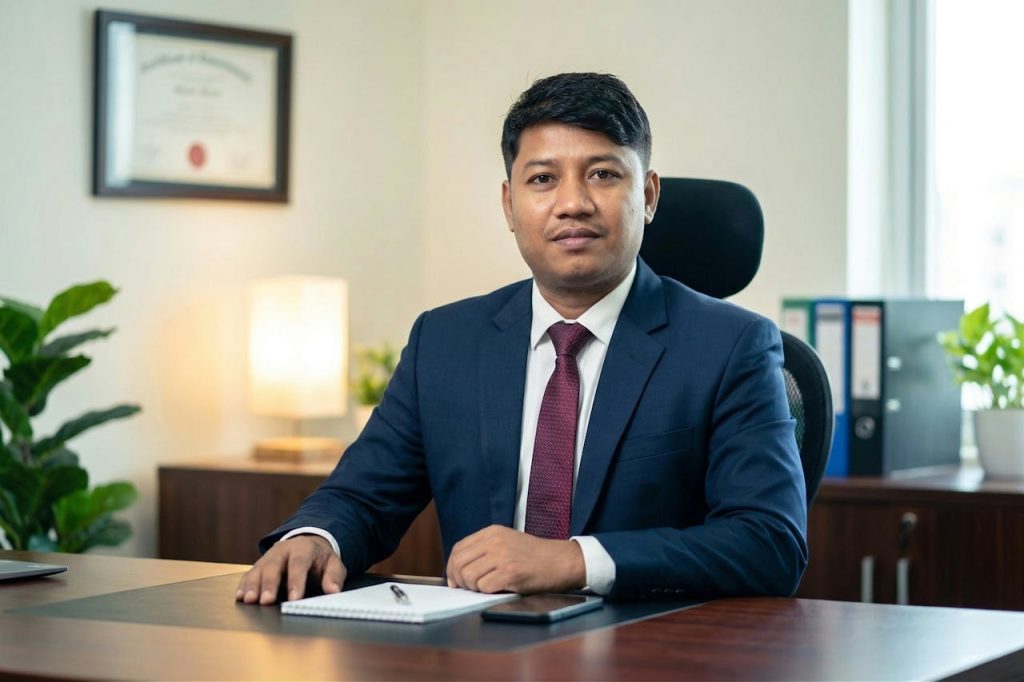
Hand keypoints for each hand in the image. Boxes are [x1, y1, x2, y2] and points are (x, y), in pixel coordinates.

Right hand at [235, 534, 346, 604]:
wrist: (306, 543)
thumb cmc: (319, 558)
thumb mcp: (333, 563)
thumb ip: (334, 576)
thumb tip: (333, 591)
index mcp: (303, 549)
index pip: (299, 564)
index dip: (296, 581)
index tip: (295, 599)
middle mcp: (283, 551)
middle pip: (274, 566)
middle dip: (269, 584)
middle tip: (267, 601)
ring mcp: (269, 557)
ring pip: (258, 569)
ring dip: (252, 585)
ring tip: (249, 600)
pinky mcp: (259, 565)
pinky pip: (249, 574)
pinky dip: (244, 585)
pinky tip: (240, 596)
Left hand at [446, 525, 585, 593]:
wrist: (562, 561)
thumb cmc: (536, 556)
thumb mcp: (508, 542)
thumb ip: (485, 550)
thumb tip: (460, 570)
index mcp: (492, 532)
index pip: (458, 548)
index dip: (452, 566)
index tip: (455, 579)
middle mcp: (495, 541)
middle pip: (459, 562)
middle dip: (458, 580)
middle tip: (467, 588)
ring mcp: (502, 556)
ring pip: (468, 576)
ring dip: (473, 587)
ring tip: (486, 587)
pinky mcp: (510, 573)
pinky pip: (484, 586)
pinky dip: (486, 592)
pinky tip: (498, 589)